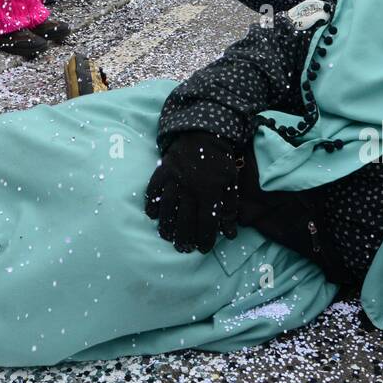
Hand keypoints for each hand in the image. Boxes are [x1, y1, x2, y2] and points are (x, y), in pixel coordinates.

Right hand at [145, 132, 241, 252]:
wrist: (203, 133)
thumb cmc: (219, 162)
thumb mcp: (231, 183)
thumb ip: (229, 209)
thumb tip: (229, 234)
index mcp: (210, 191)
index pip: (206, 222)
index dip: (205, 239)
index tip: (203, 249)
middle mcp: (190, 188)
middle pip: (184, 220)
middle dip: (184, 238)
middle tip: (183, 248)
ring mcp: (174, 179)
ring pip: (166, 209)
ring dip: (166, 226)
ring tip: (167, 237)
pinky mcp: (162, 171)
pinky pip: (152, 190)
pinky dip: (151, 203)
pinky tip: (152, 215)